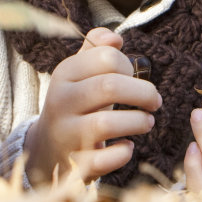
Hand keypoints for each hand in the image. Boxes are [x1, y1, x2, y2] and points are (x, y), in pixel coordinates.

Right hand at [24, 27, 160, 184]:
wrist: (47, 149)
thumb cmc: (75, 103)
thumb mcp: (78, 72)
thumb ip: (96, 49)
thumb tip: (116, 38)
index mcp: (64, 74)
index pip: (106, 58)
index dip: (130, 66)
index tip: (135, 76)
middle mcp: (61, 102)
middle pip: (109, 87)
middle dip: (143, 93)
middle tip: (154, 101)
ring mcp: (66, 134)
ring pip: (106, 123)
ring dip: (138, 121)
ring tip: (147, 122)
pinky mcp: (76, 163)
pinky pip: (104, 159)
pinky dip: (123, 153)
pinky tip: (127, 147)